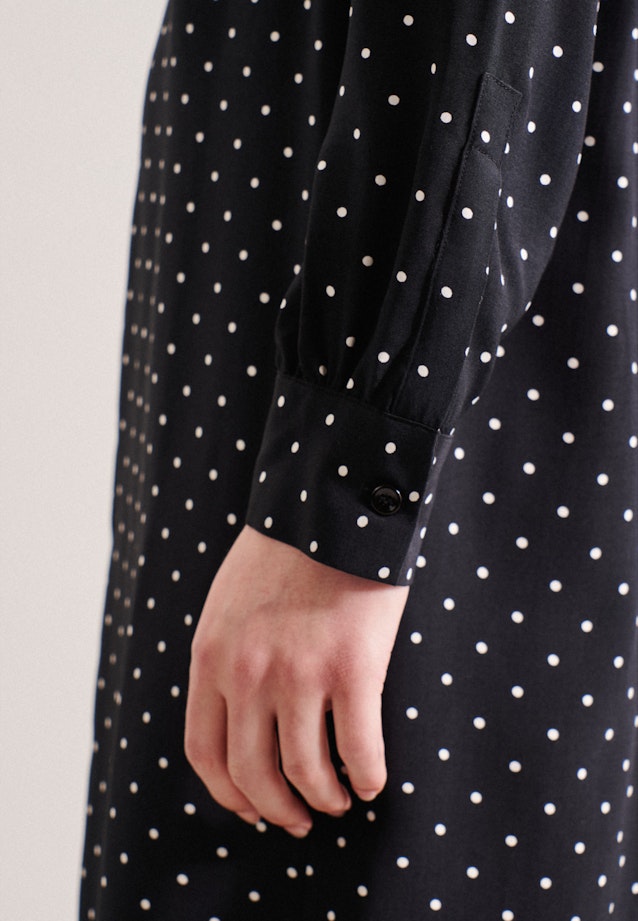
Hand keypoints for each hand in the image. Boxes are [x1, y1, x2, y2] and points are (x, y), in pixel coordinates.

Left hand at [184, 524, 408, 836]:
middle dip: (278, 809)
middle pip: (253, 774)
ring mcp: (300, 673)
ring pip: (307, 772)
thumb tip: (240, 717)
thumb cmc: (282, 552)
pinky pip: (359, 749)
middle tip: (299, 819)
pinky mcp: (352, 668)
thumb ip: (224, 658)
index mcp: (211, 657)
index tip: (252, 809)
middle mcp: (248, 674)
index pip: (206, 753)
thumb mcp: (226, 603)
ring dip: (324, 799)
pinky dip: (366, 776)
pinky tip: (371, 781)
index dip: (230, 795)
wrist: (330, 506)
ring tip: (338, 800)